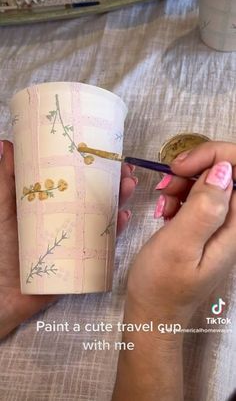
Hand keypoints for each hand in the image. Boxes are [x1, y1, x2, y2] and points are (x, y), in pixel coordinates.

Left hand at [0, 140, 136, 338]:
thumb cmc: (1, 246)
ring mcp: (78, 237)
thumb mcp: (4, 208)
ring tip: (128, 186)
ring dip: (120, 200)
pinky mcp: (83, 258)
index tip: (106, 152)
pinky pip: (104, 243)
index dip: (94, 166)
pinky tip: (123, 217)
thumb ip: (6, 180)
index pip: (78, 180)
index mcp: (53, 203)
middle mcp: (69, 217)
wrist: (3, 291)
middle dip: (114, 181)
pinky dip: (116, 230)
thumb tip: (7, 144)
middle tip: (125, 170)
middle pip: (96, 196)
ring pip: (104, 216)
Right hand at [113, 141, 235, 400]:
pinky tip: (165, 211)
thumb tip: (224, 170)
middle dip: (194, 170)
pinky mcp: (207, 227)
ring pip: (210, 182)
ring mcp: (221, 224)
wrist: (153, 311)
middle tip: (166, 184)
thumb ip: (203, 207)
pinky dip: (180, 196)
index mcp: (235, 226)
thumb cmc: (162, 283)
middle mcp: (234, 223)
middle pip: (226, 173)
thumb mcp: (179, 244)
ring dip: (183, 183)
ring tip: (162, 201)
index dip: (214, 157)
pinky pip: (199, 197)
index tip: (180, 167)